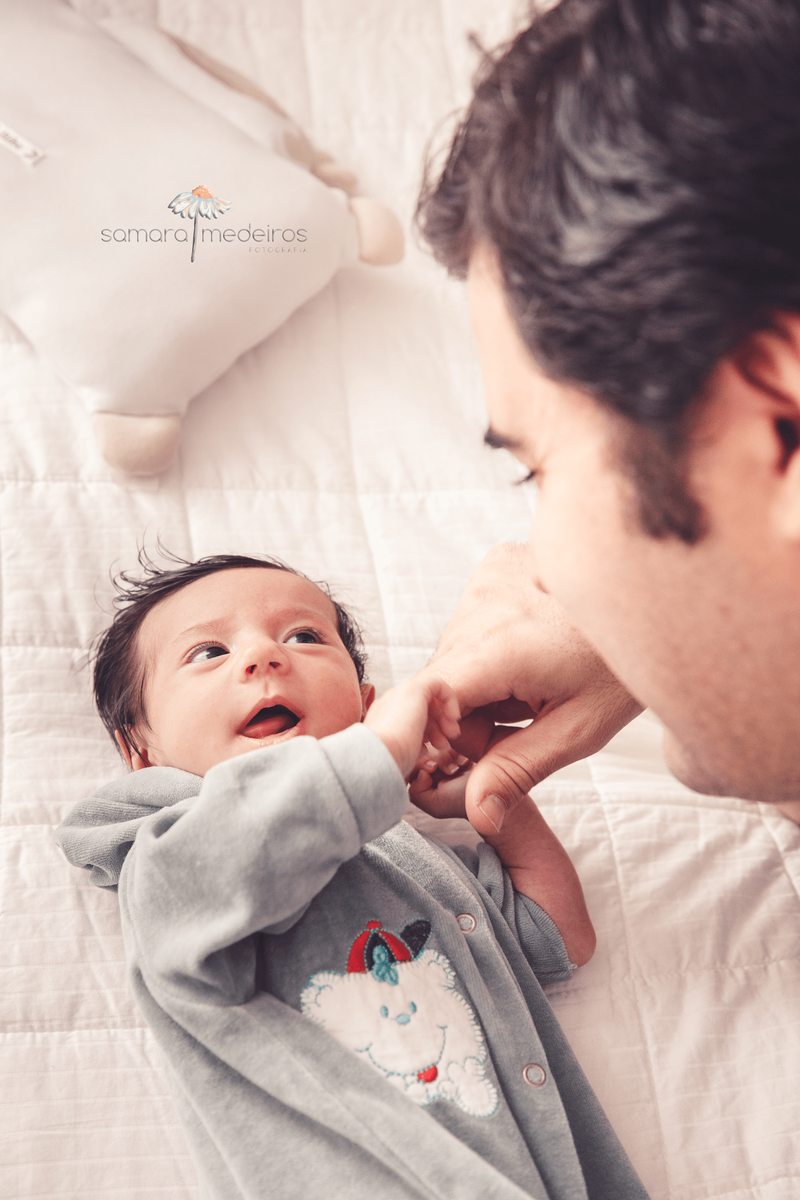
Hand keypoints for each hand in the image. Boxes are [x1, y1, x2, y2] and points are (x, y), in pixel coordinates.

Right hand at [364, 676, 460, 780]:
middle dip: (438, 726)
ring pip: (430, 698)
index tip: (437, 748)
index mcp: (383, 718)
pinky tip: (454, 718)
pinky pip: (438, 684)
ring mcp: (400, 693)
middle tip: (447, 744)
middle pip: (421, 708)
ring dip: (444, 717)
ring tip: (452, 737)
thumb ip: (413, 748)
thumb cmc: (390, 763)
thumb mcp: (402, 756)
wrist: (379, 755)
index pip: (410, 718)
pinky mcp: (414, 688)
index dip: (428, 732)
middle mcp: (390, 703)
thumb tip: (424, 751)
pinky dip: (450, 699)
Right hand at [424, 544, 641, 836]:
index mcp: (501, 644)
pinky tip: (533, 650)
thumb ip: (517, 770)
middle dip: (469, 716)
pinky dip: (490, 648)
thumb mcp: (578, 730)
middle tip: (527, 719)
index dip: (438, 737)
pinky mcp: (495, 564)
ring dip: (480, 683)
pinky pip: (469, 623)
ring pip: (452, 656)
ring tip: (536, 681)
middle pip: (439, 682)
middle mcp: (484, 600)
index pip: (425, 699)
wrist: (665, 597)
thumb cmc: (626, 667)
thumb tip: (475, 815)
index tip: (471, 756)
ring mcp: (488, 577)